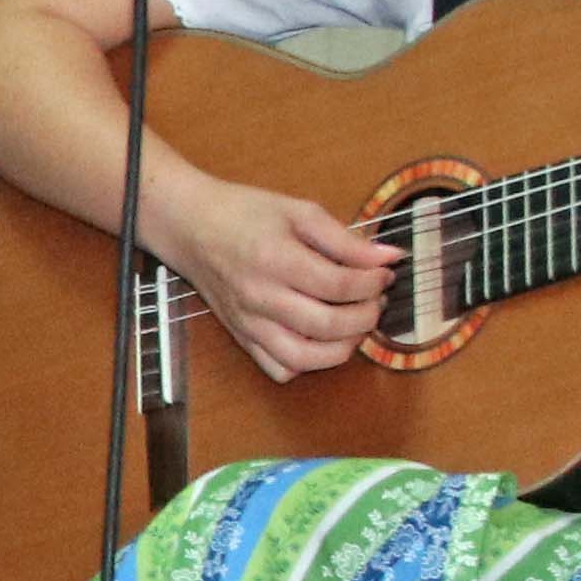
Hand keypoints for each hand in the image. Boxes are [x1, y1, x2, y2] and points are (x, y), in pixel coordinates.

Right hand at [152, 170, 390, 381]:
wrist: (190, 227)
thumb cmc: (244, 214)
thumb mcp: (298, 211)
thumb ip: (345, 239)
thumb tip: (389, 257)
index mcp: (276, 259)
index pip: (339, 284)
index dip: (373, 282)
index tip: (384, 272)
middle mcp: (261, 297)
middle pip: (329, 324)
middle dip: (367, 315)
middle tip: (375, 299)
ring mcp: (250, 323)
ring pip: (305, 357)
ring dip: (343, 347)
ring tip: (354, 325)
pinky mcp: (243, 337)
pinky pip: (279, 369)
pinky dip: (306, 363)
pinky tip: (318, 340)